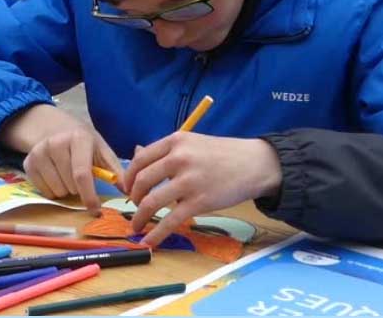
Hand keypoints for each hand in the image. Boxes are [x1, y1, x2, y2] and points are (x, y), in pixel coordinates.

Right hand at [24, 126, 125, 213]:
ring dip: (66, 191)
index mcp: (78, 138)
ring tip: (67, 176)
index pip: (82, 174)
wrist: (55, 128)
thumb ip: (115, 171)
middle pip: (70, 186)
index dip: (89, 196)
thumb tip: (130, 193)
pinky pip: (44, 192)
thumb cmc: (84, 143)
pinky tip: (55, 176)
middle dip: (79, 190)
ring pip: (56, 191)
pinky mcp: (28, 162)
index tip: (95, 210)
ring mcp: (39, 152)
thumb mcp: (101, 150)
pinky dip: (53, 190)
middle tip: (80, 178)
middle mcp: (55, 143)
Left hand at [124, 132, 281, 245]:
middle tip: (134, 205)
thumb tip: (135, 159)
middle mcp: (179, 158)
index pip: (139, 159)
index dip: (128, 176)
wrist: (255, 164)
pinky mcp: (200, 202)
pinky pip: (170, 221)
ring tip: (137, 225)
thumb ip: (166, 153)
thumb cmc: (222, 155)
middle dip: (133, 197)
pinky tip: (148, 241)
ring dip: (139, 217)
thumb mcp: (192, 144)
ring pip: (151, 202)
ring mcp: (189, 181)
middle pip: (141, 180)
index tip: (126, 188)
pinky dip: (156, 233)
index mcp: (175, 141)